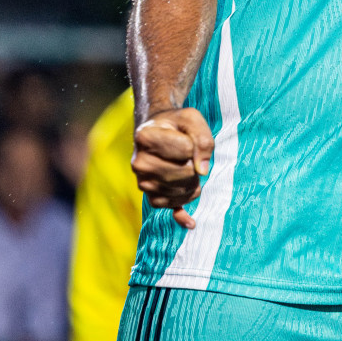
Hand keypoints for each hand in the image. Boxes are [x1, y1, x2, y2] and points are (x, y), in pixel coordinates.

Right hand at [133, 107, 213, 227]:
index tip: (185, 137)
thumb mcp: (192, 118)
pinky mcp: (150, 197)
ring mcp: (143, 182)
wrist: (159, 131)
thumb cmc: (176, 124)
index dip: (194, 144)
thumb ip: (202, 138)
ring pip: (180, 191)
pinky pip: (171, 207)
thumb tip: (202, 171)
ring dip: (193, 183)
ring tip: (189, 169)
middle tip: (190, 158)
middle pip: (183, 173)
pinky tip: (191, 222)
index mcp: (145, 137)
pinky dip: (183, 208)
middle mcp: (139, 162)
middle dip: (195, 167)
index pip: (186, 149)